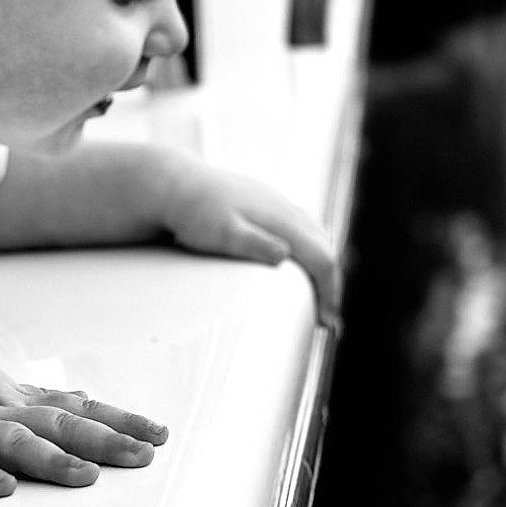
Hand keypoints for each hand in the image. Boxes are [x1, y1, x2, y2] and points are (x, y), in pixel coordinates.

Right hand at [0, 340, 167, 497]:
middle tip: (147, 454)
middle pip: (57, 423)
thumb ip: (35, 398)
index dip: (118, 421)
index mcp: (10, 397)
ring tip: (88, 478)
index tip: (160, 434)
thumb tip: (84, 398)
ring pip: (13, 440)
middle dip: (104, 440)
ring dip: (52, 460)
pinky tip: (1, 489)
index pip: (75, 409)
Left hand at [161, 158, 343, 329]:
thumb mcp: (221, 233)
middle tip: (326, 318)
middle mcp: (286, 209)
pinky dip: (310, 250)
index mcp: (282, 219)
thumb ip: (252, 243)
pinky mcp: (267, 203)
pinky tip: (299, 262)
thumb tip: (285, 253)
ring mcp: (278, 203)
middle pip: (325, 248)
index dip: (329, 292)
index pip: (322, 259)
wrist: (174, 185)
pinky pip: (302, 229)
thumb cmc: (195, 213)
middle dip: (331, 284)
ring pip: (316, 236)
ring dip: (323, 266)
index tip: (326, 322)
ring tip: (318, 295)